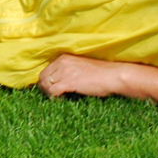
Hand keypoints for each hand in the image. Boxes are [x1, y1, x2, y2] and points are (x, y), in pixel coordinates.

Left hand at [38, 54, 157, 103]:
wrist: (114, 76)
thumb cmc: (101, 74)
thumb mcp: (80, 68)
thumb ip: (68, 71)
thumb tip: (58, 83)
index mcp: (64, 57)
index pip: (46, 70)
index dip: (46, 82)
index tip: (51, 90)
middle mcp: (62, 62)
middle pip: (42, 77)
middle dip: (45, 88)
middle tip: (53, 97)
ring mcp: (65, 71)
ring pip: (46, 85)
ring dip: (49, 94)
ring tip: (58, 99)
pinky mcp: (69, 82)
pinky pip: (53, 92)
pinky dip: (54, 98)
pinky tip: (61, 100)